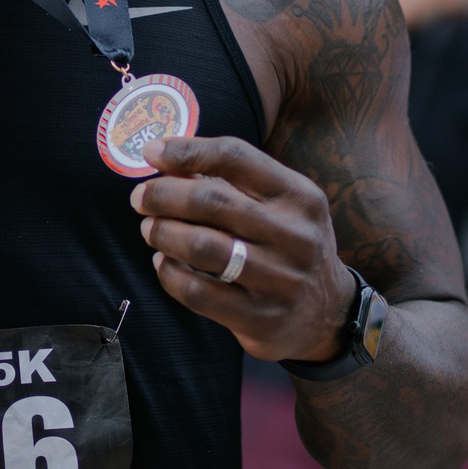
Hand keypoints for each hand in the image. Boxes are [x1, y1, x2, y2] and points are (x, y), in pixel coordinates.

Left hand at [132, 135, 354, 363]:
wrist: (327, 314)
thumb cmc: (289, 246)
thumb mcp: (282, 206)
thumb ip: (234, 182)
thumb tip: (167, 159)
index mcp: (299, 196)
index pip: (235, 157)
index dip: (186, 151)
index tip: (150, 151)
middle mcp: (294, 235)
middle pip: (212, 200)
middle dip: (163, 194)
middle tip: (140, 198)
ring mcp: (280, 280)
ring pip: (201, 246)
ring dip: (163, 233)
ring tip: (150, 229)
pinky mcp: (260, 318)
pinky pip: (198, 292)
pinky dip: (170, 273)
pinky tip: (164, 262)